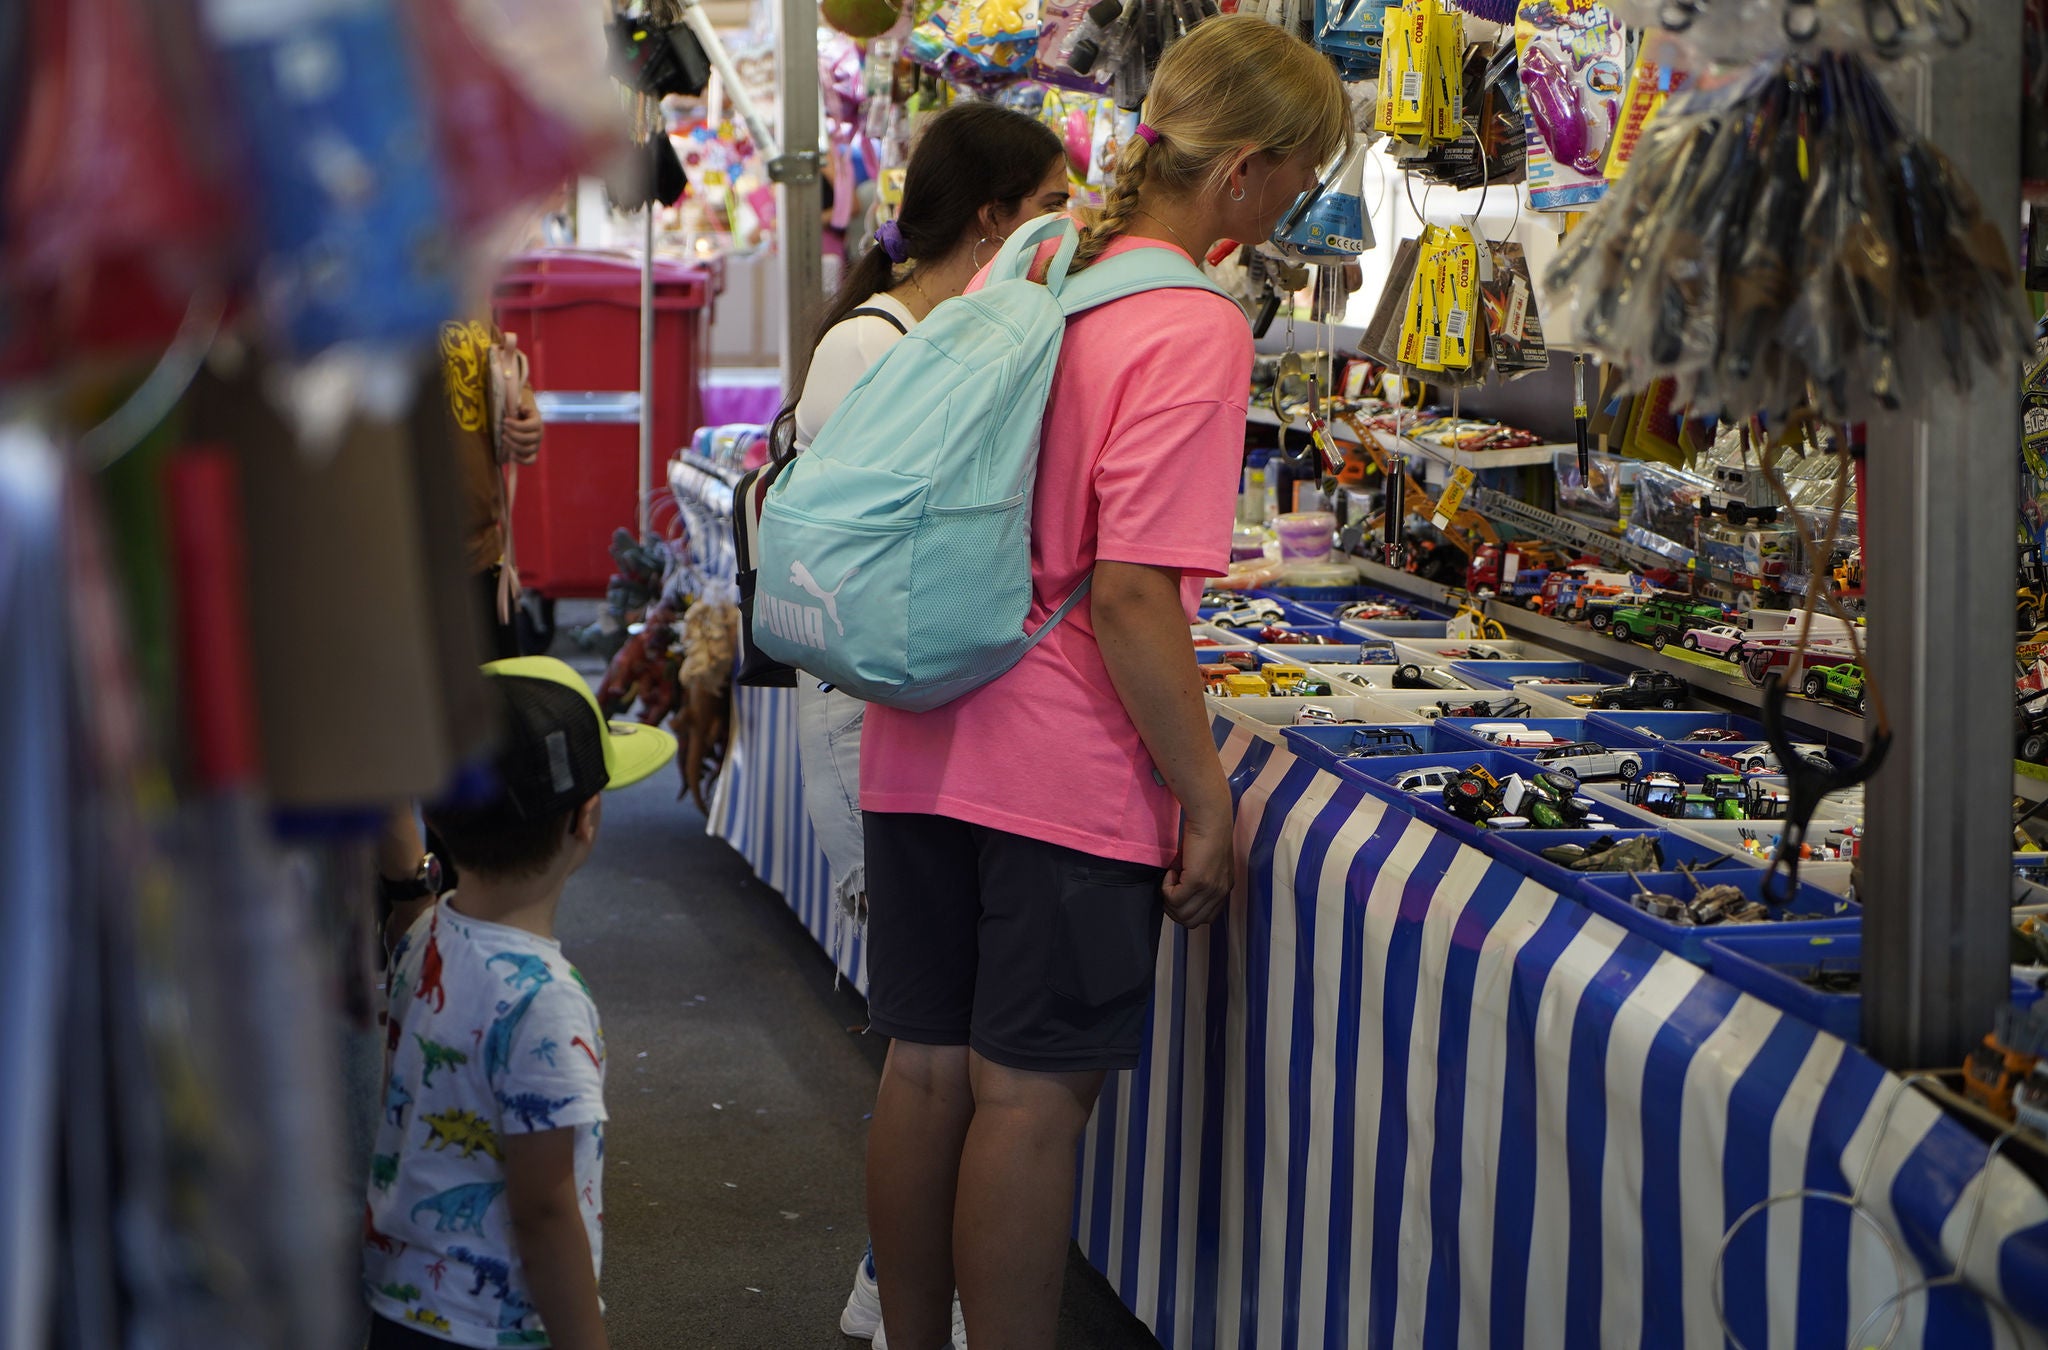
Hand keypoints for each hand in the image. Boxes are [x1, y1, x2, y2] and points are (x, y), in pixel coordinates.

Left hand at [503, 389, 542, 463]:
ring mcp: (536, 446)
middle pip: (528, 438)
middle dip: (513, 434)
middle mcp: (539, 435)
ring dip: (514, 445)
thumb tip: (523, 408)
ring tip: (504, 438)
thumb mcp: (522, 408)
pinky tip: (511, 455)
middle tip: (503, 429)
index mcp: (537, 423)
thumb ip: (522, 407)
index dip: (516, 425)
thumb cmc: (521, 414)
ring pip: (527, 450)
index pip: (529, 426)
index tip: (505, 421)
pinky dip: (521, 460)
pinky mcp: (532, 454)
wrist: (526, 421)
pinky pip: (530, 461)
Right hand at [1162, 812, 1233, 928]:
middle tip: (1168, 888)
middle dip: (1174, 909)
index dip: (1186, 910)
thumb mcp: (1203, 865)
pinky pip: (1174, 899)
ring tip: (1170, 877)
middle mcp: (1220, 892)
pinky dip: (1166, 888)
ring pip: (1181, 914)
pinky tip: (1171, 871)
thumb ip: (1195, 883)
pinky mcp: (1198, 881)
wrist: (1210, 818)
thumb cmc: (1204, 835)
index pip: (1205, 918)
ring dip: (1169, 899)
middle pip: (1191, 921)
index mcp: (1223, 889)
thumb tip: (1175, 895)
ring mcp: (1210, 889)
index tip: (1177, 893)